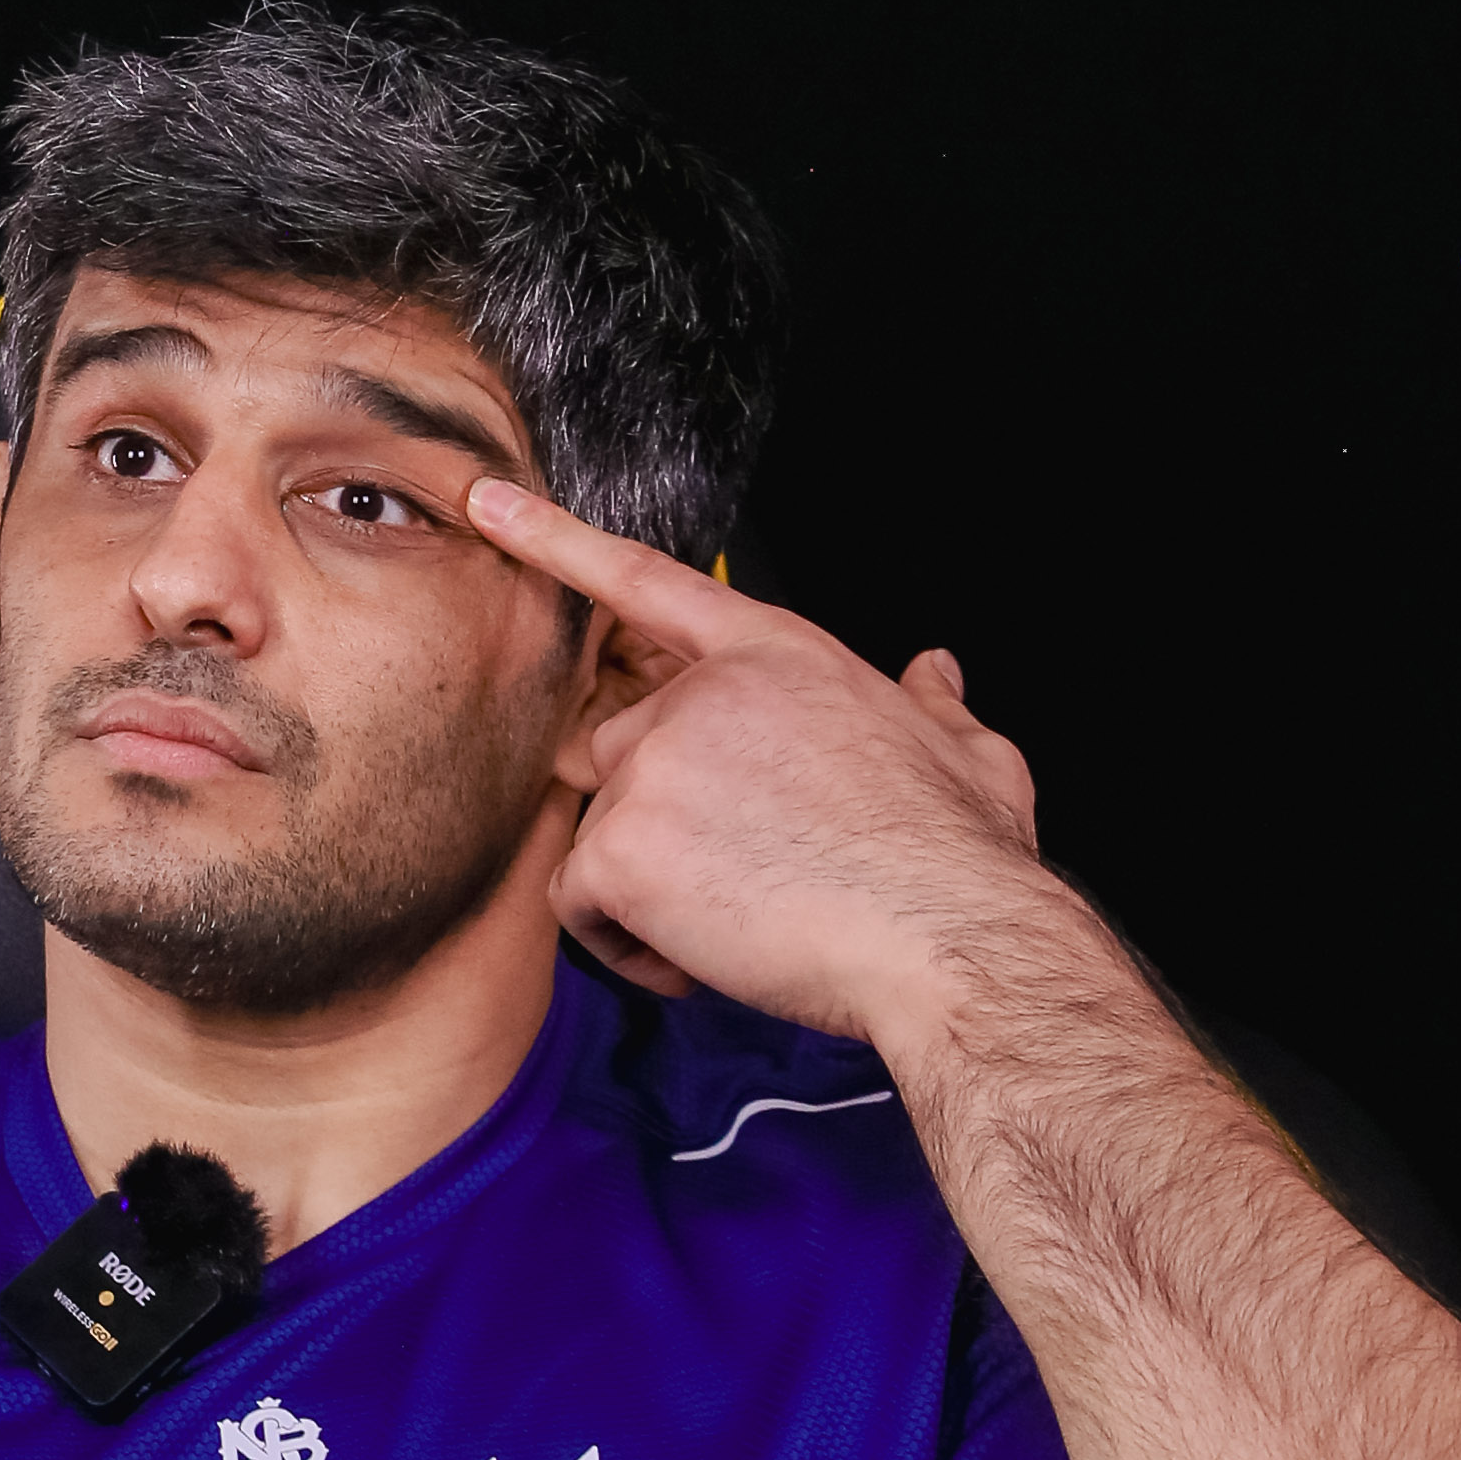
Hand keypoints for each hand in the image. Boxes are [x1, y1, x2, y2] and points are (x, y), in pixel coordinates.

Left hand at [465, 477, 1044, 1047]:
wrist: (946, 937)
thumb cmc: (959, 860)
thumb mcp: (972, 755)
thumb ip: (935, 705)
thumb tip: (937, 674)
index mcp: (779, 657)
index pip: (648, 583)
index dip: (558, 541)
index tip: (488, 503)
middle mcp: (703, 696)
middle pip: (628, 748)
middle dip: (672, 820)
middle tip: (752, 871)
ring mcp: (654, 764)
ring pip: (609, 834)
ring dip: (657, 891)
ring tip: (745, 920)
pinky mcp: (621, 845)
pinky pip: (582, 903)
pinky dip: (629, 945)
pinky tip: (702, 956)